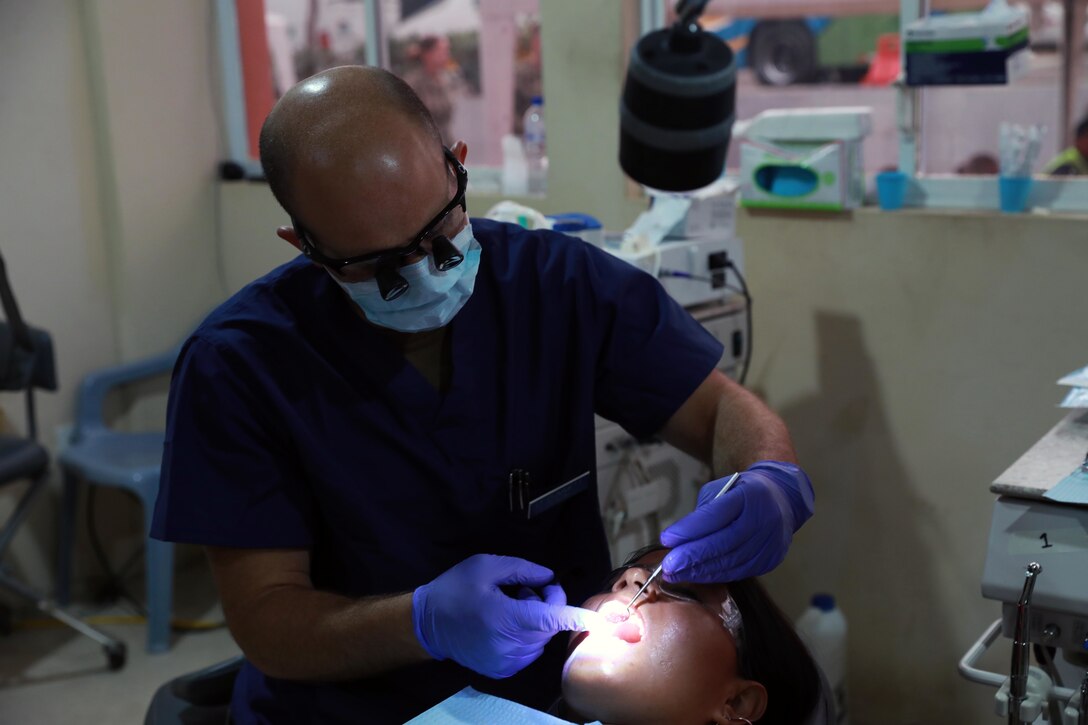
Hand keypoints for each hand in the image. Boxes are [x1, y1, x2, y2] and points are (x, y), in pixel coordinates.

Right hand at [412, 554, 597, 678]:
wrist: (427, 624)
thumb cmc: (455, 590)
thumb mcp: (486, 567)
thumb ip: (523, 569)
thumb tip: (550, 578)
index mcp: (506, 617)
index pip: (553, 618)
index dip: (579, 618)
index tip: (605, 622)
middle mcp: (510, 645)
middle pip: (549, 625)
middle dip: (545, 604)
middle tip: (521, 590)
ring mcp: (507, 662)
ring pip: (541, 639)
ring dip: (535, 621)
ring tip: (508, 607)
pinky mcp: (503, 670)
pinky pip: (530, 651)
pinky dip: (526, 636)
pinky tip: (504, 624)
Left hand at [660, 461, 814, 581]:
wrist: (783, 499)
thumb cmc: (744, 492)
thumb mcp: (723, 489)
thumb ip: (704, 512)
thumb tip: (679, 539)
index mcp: (749, 495)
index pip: (716, 515)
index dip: (690, 529)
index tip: (666, 539)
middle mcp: (762, 520)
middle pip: (723, 543)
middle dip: (692, 556)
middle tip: (667, 566)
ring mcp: (769, 543)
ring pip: (730, 562)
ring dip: (700, 571)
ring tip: (675, 574)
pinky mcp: (770, 560)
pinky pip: (738, 572)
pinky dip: (714, 575)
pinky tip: (697, 575)